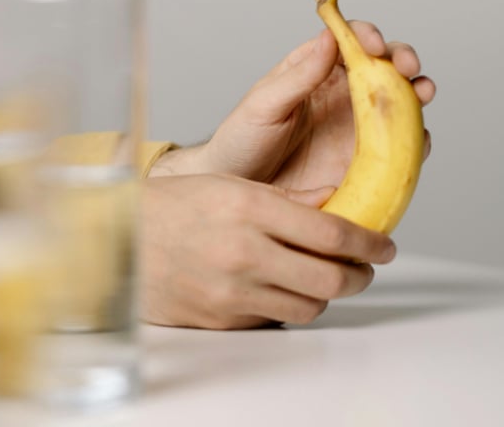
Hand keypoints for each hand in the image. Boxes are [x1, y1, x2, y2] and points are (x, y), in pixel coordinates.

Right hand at [142, 174, 396, 328]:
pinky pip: (275, 318)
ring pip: (310, 305)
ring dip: (327, 293)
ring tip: (324, 277)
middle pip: (331, 278)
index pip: (332, 234)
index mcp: (249, 207)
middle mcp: (244, 251)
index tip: (383, 246)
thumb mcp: (231, 184)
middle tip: (364, 268)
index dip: (370, 243)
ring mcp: (233, 290)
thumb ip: (286, 198)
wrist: (119, 241)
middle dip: (360, 275)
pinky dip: (288, 305)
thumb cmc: (173, 208)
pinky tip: (283, 287)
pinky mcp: (222, 318)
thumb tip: (336, 203)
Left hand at [152, 22, 434, 200]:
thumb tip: (330, 38)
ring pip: (401, 102)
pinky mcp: (368, 162)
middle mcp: (343, 95)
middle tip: (405, 66)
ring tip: (421, 93)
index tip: (373, 44)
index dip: (366, 35)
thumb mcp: (264, 105)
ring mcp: (359, 127)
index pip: (349, 40)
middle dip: (402, 58)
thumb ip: (298, 75)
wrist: (240, 195)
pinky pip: (402, 147)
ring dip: (418, 91)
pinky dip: (417, 140)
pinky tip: (416, 138)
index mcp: (316, 71)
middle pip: (384, 66)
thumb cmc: (242, 143)